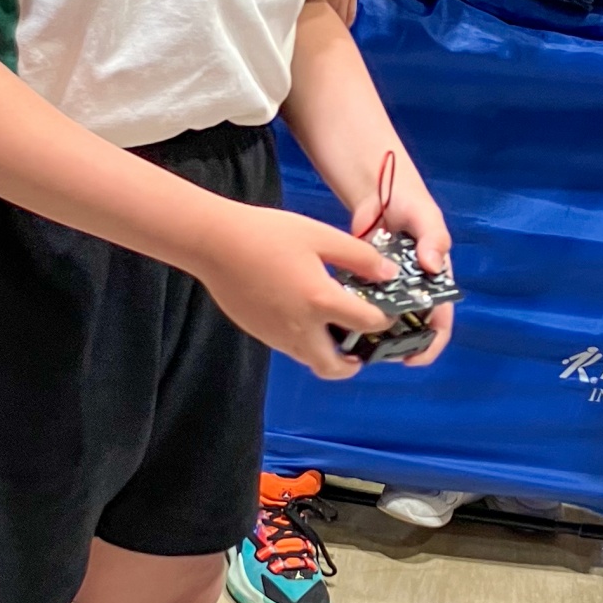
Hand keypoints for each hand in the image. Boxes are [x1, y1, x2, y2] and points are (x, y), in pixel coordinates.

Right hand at [192, 202, 395, 380]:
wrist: (214, 243)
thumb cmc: (267, 234)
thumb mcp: (320, 236)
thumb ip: (359, 257)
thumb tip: (387, 273)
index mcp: (320, 300)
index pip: (367, 323)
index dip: (385, 320)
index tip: (388, 314)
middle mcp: (300, 328)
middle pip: (335, 367)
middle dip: (353, 364)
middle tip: (361, 349)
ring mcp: (277, 335)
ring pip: (310, 360)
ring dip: (328, 355)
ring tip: (334, 330)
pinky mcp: (260, 333)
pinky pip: (290, 348)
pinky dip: (305, 342)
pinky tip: (303, 315)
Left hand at [351, 161, 453, 365]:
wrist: (379, 191)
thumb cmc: (412, 205)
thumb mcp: (428, 219)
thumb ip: (434, 240)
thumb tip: (433, 265)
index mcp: (435, 283)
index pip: (440, 322)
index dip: (431, 344)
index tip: (414, 358)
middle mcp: (412, 292)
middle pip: (409, 329)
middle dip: (397, 344)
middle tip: (379, 353)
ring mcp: (386, 289)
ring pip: (381, 321)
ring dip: (372, 333)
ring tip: (358, 344)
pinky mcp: (363, 281)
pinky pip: (358, 303)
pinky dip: (352, 313)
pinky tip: (339, 321)